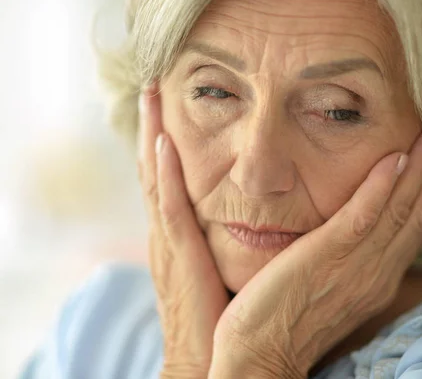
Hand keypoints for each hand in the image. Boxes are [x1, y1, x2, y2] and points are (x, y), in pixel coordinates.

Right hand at [137, 84, 228, 377]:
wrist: (217, 362)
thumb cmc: (226, 316)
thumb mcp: (226, 267)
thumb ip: (231, 236)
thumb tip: (259, 212)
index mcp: (181, 236)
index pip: (169, 178)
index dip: (162, 141)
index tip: (166, 102)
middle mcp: (169, 234)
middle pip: (156, 169)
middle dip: (151, 126)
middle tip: (151, 83)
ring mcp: (170, 244)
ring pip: (156, 179)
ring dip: (151, 135)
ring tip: (149, 94)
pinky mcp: (180, 258)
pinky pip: (170, 210)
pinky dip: (165, 176)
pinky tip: (166, 144)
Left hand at [210, 131, 421, 377]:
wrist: (260, 357)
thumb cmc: (287, 323)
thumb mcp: (330, 290)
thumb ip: (348, 262)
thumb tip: (352, 234)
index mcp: (377, 281)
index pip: (412, 230)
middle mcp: (377, 274)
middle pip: (415, 216)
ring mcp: (355, 266)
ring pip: (397, 211)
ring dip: (417, 171)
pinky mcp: (326, 257)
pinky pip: (362, 216)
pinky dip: (381, 187)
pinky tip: (394, 158)